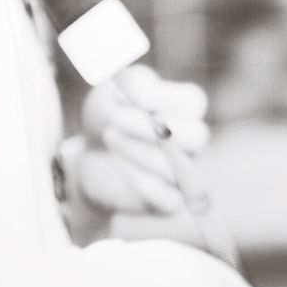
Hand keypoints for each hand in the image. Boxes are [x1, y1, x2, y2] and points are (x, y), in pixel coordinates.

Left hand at [65, 64, 209, 220]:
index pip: (195, 103)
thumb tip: (145, 99)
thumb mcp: (115, 90)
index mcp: (186, 108)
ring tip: (109, 137)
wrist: (89, 154)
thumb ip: (135, 85)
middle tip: (115, 120)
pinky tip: (120, 165)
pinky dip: (142, 181)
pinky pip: (170, 199)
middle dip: (151, 130)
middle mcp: (192, 140)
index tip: (130, 97)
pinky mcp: (168, 202)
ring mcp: (183, 172)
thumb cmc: (108, 115)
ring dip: (137, 152)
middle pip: (197, 137)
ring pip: (178, 168)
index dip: (163, 99)